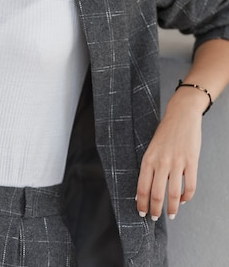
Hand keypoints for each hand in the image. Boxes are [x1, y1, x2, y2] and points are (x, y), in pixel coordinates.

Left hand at [135, 88, 202, 220]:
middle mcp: (161, 162)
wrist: (181, 115)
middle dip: (155, 211)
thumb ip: (149, 167)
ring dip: (171, 208)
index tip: (142, 213)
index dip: (142, 204)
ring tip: (170, 214)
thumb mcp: (152, 148)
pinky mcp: (191, 162)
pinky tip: (182, 199)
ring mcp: (177, 162)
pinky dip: (186, 197)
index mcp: (148, 159)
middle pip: (156, 194)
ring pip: (173, 194)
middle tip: (155, 218)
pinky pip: (190, 186)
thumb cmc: (165, 133)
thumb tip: (146, 189)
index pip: (142, 187)